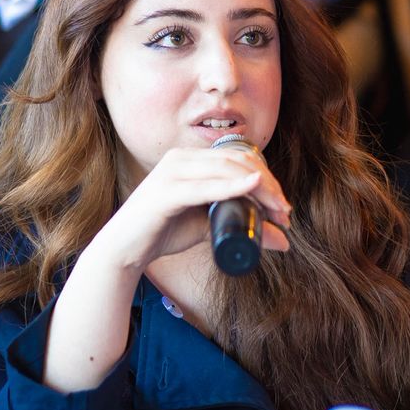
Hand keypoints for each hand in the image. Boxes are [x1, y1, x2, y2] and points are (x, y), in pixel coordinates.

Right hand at [90, 143, 292, 276]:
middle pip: (237, 161)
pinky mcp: (165, 192)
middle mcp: (180, 158)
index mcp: (190, 159)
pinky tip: (250, 186)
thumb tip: (284, 241)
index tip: (283, 207)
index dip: (267, 178)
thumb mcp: (211, 227)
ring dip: (257, 189)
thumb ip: (242, 225)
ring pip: (226, 171)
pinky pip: (204, 187)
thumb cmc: (164, 233)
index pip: (238, 158)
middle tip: (284, 212)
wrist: (124, 251)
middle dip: (267, 185)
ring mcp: (171, 172)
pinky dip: (230, 187)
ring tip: (276, 212)